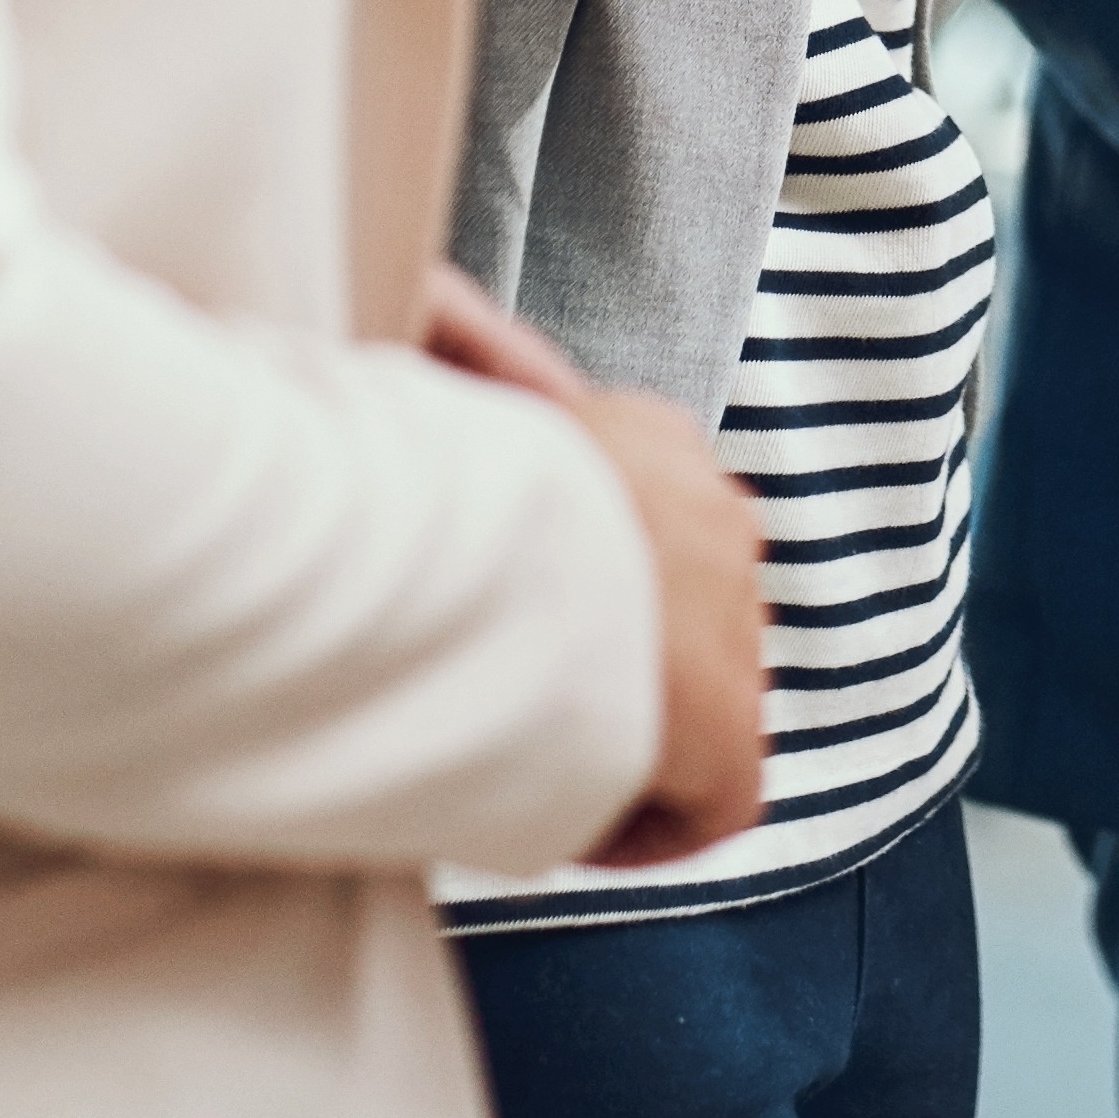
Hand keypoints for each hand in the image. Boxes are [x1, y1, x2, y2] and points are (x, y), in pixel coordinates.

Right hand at [423, 265, 768, 862]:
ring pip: (696, 702)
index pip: (634, 517)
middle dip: (604, 663)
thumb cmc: (387, 481)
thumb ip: (452, 361)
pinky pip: (714, 801)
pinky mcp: (729, 727)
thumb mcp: (429, 394)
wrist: (418, 554)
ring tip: (514, 760)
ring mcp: (731, 621)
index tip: (489, 618)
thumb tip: (426, 294)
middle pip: (676, 616)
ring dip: (619, 737)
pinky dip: (639, 823)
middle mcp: (711, 518)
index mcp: (643, 436)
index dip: (561, 585)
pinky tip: (555, 821)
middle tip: (502, 701)